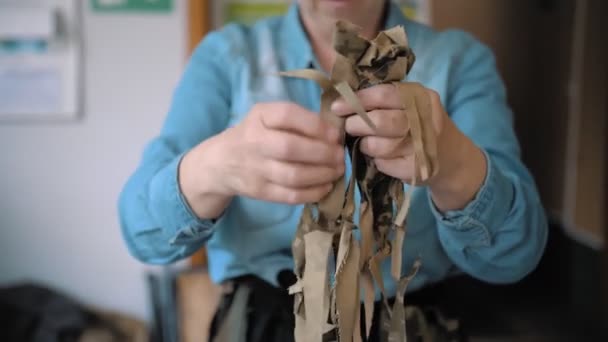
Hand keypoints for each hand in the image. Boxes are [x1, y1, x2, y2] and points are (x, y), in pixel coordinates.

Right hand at [202, 102, 344, 204]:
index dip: (315, 125)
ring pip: (293, 176)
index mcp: (259, 116)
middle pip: (291, 148)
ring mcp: (255, 169)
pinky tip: (326, 186)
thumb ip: (297, 120)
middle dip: (323, 153)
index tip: (334, 134)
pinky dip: (313, 193)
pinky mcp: (259, 191)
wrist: (220, 162)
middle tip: (340, 156)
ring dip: (322, 174)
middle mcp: (254, 141)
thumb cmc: (255, 134)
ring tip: (337, 170)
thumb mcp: (268, 116)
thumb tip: (333, 133)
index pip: (288, 116)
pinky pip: (290, 195)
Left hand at [331, 83, 486, 211]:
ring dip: (366, 145)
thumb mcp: (407, 104)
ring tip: (366, 142)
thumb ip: (380, 99)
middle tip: (348, 127)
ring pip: (380, 146)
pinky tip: (381, 157)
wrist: (450, 156)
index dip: (357, 100)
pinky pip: (384, 164)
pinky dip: (377, 161)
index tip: (336, 107)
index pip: (384, 94)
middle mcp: (426, 119)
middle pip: (381, 122)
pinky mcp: (418, 168)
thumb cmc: (418, 125)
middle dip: (357, 125)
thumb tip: (340, 94)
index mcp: (421, 97)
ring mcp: (423, 146)